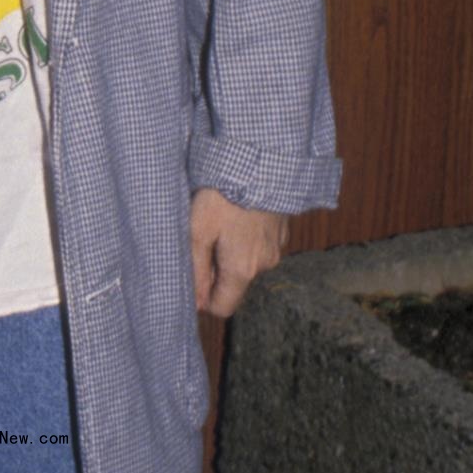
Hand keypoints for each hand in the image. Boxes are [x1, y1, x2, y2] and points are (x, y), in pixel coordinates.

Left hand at [190, 188, 287, 318]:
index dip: (203, 298)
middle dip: (215, 270)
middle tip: (201, 240)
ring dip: (230, 251)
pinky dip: (245, 237)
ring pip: (246, 263)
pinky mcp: (281, 231)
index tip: (192, 274)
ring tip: (217, 222)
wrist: (259, 164)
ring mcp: (276, 248)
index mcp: (242, 270)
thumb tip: (195, 302)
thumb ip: (195, 269)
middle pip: (233, 284)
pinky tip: (235, 215)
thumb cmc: (222, 197)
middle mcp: (264, 265)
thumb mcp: (198, 232)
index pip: (223, 308)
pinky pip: (258, 246)